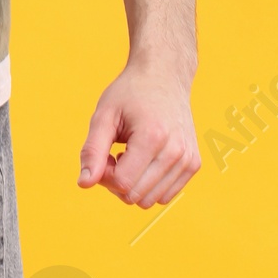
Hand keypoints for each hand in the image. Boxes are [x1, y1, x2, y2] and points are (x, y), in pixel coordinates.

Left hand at [78, 60, 199, 207]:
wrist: (165, 76)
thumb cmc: (130, 94)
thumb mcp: (104, 115)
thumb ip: (92, 151)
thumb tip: (84, 184)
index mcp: (153, 137)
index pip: (122, 183)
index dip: (104, 175)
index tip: (103, 153)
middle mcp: (176, 152)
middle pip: (134, 196)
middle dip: (116, 181)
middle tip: (115, 153)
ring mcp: (188, 160)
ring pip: (149, 201)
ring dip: (133, 184)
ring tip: (130, 155)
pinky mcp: (193, 164)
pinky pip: (164, 195)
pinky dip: (149, 184)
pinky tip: (145, 159)